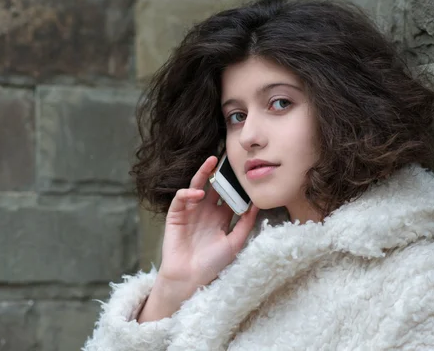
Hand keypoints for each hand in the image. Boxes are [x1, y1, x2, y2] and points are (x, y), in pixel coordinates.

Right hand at [157, 156, 258, 294]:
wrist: (190, 278)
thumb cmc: (213, 264)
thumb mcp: (235, 242)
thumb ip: (246, 223)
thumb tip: (258, 203)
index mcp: (220, 217)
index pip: (228, 194)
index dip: (234, 182)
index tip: (244, 168)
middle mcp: (205, 211)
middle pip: (213, 185)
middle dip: (219, 171)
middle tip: (227, 155)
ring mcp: (190, 212)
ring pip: (196, 186)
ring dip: (202, 173)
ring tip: (211, 161)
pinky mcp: (175, 215)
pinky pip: (180, 199)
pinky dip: (187, 193)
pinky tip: (197, 193)